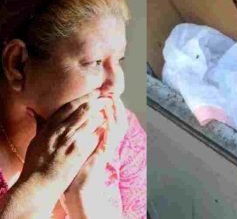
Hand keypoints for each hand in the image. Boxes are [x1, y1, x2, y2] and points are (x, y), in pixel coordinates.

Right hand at [2, 92, 105, 217]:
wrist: (39, 184)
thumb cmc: (36, 165)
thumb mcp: (37, 142)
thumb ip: (43, 127)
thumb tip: (39, 115)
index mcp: (50, 127)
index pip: (68, 107)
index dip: (82, 97)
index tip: (92, 93)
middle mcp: (61, 130)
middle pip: (82, 110)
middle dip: (96, 101)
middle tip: (106, 96)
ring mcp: (71, 139)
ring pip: (90, 119)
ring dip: (101, 112)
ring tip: (109, 109)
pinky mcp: (79, 150)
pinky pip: (94, 135)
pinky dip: (101, 128)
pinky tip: (108, 125)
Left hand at [63, 97, 128, 217]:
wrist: (79, 185)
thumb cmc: (77, 165)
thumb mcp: (81, 143)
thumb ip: (83, 130)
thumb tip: (77, 115)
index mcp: (103, 136)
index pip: (111, 116)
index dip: (110, 104)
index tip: (105, 91)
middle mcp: (108, 140)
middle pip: (119, 117)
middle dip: (116, 104)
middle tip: (112, 91)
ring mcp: (109, 146)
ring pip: (119, 125)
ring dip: (116, 111)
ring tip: (113, 99)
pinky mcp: (106, 153)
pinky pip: (112, 136)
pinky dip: (111, 125)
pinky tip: (107, 116)